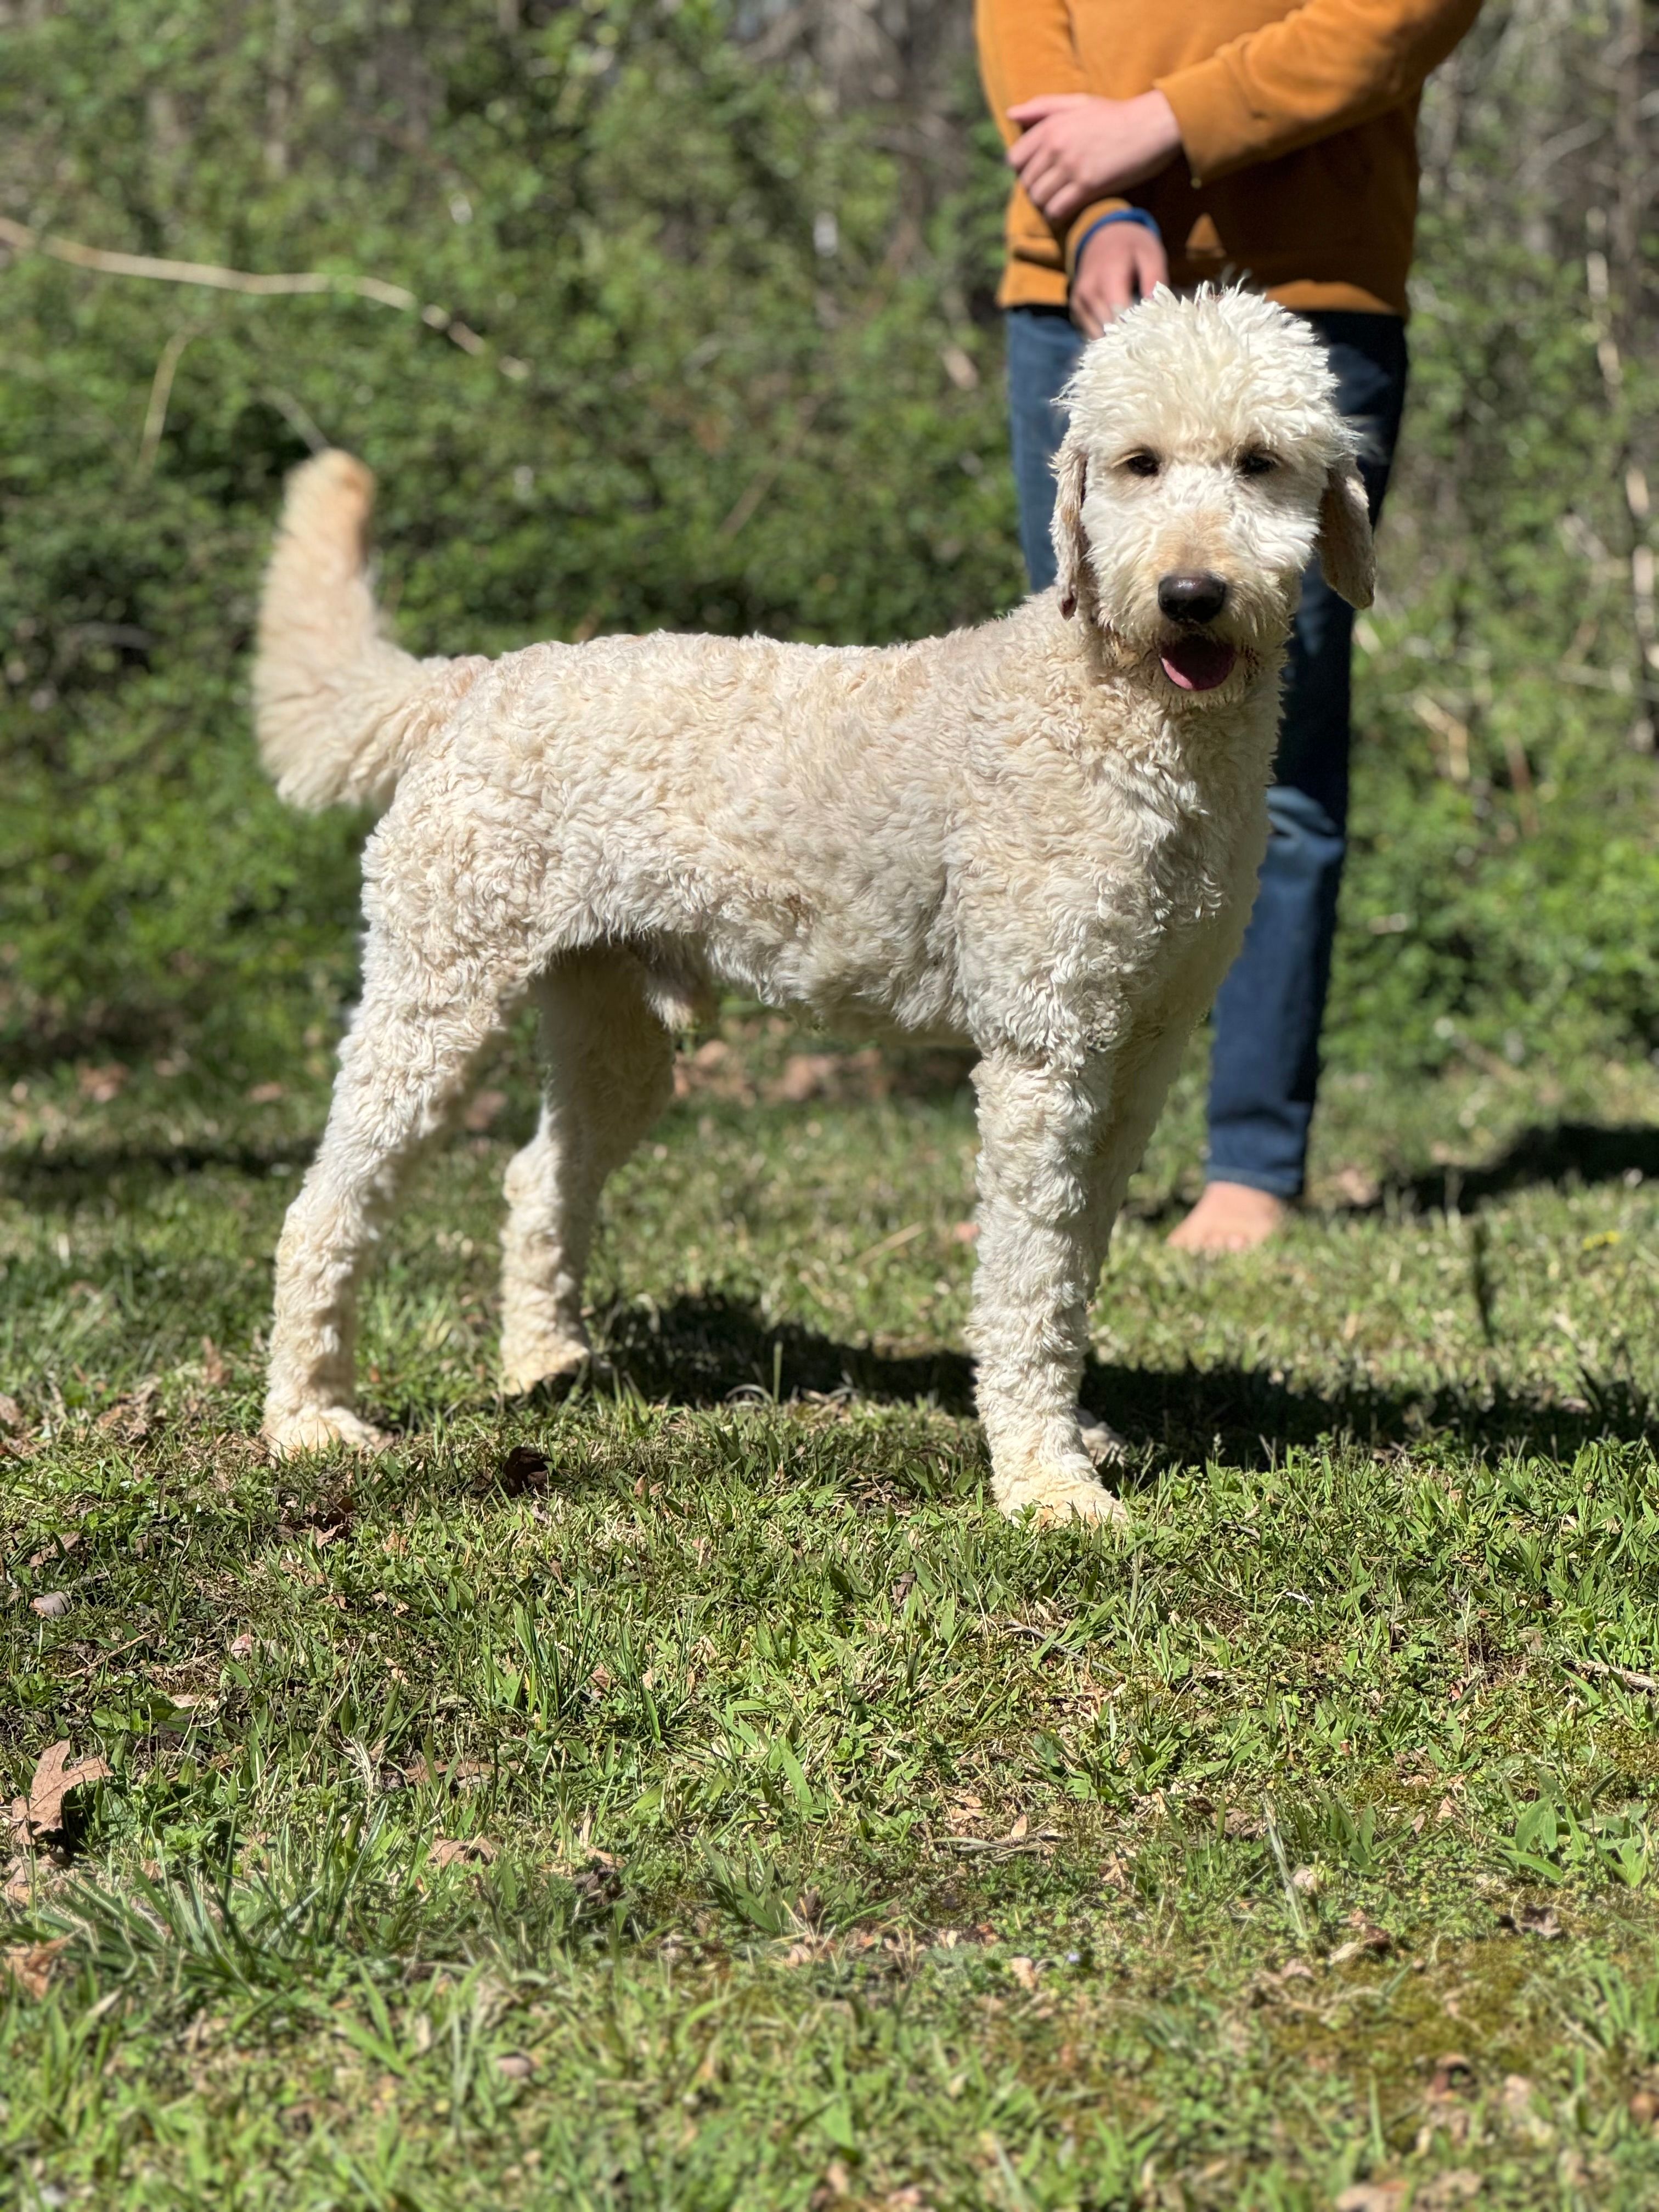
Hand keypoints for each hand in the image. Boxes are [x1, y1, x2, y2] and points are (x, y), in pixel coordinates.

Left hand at [1007, 91, 1181, 225]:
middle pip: (1027, 183)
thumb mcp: (1079, 102)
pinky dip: (1060, 215)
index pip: (1015, 159)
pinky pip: (1057, 210)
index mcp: (1051, 125)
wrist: (1153, 125)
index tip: (1043, 173)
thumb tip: (1010, 114)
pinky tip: (1071, 211)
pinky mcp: (1088, 185)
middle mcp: (1056, 146)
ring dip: (1048, 205)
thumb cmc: (1116, 115)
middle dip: (1038, 190)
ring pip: (1039, 199)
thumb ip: (1043, 107)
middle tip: (1056, 191)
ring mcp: (1071, 166)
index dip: (1026, 171)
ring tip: (1064, 201)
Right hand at [1070, 220, 1169, 337]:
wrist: (1103, 235)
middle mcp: (1089, 291)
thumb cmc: (1132, 245)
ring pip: (1097, 335)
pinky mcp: (1077, 309)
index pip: (1119, 314)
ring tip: (1134, 338)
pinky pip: (1090, 332)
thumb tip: (1156, 310)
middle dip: (1128, 338)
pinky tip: (1120, 332)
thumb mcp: (1150, 253)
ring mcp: (1080, 301)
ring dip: (1116, 340)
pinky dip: (1106, 336)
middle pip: (1108, 328)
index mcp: (1108, 275)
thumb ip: (1154, 279)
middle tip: (1147, 343)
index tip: (1152, 337)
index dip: (1136, 330)